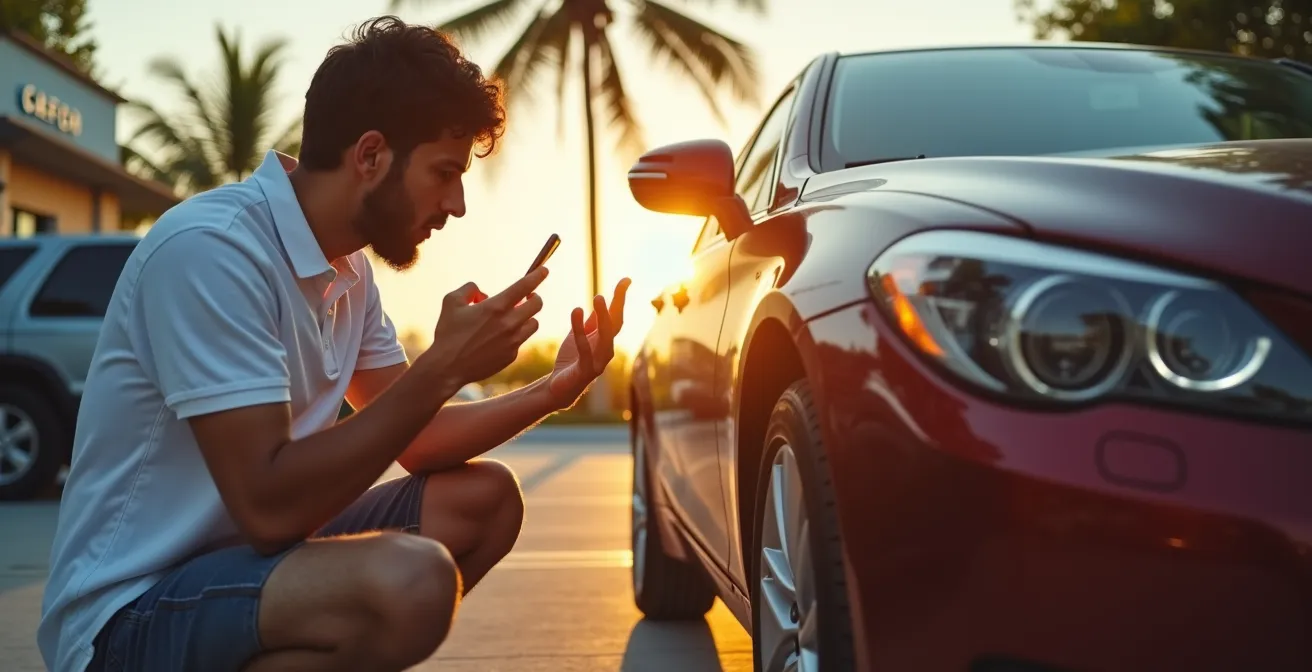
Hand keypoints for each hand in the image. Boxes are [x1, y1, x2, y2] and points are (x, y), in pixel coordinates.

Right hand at [422, 267, 548, 392]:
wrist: (447, 367)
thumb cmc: (448, 333)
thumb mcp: (451, 301)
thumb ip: (469, 289)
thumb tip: (483, 294)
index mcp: (496, 307)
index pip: (525, 286)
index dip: (537, 275)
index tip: (544, 270)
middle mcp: (509, 323)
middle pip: (537, 304)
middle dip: (534, 297)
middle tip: (527, 297)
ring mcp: (513, 341)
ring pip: (534, 324)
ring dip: (526, 317)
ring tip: (512, 318)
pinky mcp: (511, 356)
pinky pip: (521, 341)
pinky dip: (514, 335)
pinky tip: (499, 338)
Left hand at [547, 278, 631, 408]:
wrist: (558, 388)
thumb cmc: (570, 361)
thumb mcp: (579, 337)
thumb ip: (589, 323)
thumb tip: (599, 302)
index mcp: (605, 339)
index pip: (616, 315)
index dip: (621, 297)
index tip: (626, 279)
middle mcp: (607, 349)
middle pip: (616, 323)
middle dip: (618, 303)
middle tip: (621, 284)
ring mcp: (599, 361)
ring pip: (606, 336)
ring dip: (603, 316)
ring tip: (598, 297)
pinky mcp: (585, 370)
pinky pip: (584, 348)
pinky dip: (580, 330)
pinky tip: (577, 312)